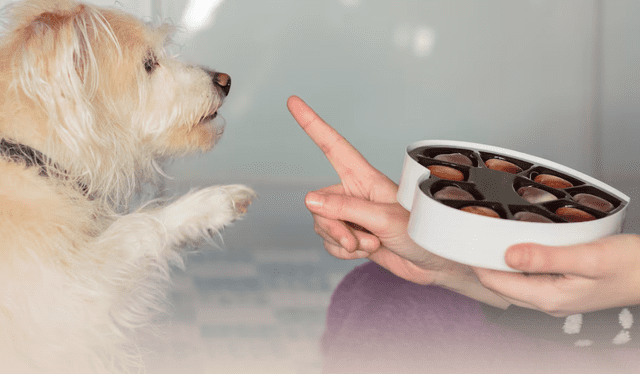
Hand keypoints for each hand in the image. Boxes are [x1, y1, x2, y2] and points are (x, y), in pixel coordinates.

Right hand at [287, 96, 507, 307]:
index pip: (333, 146)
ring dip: (342, 242)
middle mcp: (355, 193)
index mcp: (365, 178)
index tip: (293, 102)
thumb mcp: (384, 220)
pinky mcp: (352, 236)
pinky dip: (343, 253)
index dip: (312, 124)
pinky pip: (329, 243)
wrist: (434, 265)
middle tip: (356, 240)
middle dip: (332, 226)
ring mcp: (352, 215)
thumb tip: (309, 199)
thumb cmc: (421, 233)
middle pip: (318, 203)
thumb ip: (345, 209)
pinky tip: (365, 252)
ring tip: (371, 245)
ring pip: (321, 225)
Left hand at [474, 234, 639, 316]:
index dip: (477, 261)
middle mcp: (548, 301)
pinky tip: (520, 244)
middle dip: (484, 261)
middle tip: (473, 234)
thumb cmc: (630, 265)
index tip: (466, 239)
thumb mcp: (588, 257)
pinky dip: (519, 262)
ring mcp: (555, 297)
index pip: (496, 283)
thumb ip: (546, 257)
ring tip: (490, 236)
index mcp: (549, 297)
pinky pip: (530, 277)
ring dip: (501, 261)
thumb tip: (508, 255)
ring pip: (514, 281)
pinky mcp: (563, 288)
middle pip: (501, 284)